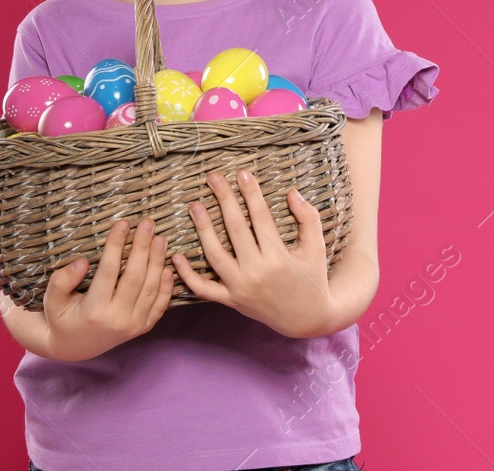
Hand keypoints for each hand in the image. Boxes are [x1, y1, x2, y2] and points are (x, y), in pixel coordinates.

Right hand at [13, 218, 173, 361]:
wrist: (74, 348)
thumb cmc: (61, 318)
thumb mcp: (52, 301)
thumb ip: (62, 280)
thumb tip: (83, 261)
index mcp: (94, 310)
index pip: (108, 271)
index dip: (116, 245)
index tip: (122, 223)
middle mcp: (117, 319)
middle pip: (135, 276)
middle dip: (143, 247)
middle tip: (147, 223)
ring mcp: (133, 325)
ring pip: (151, 288)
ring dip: (158, 261)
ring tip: (160, 238)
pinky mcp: (143, 327)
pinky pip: (160, 305)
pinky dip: (167, 285)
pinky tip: (168, 266)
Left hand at [170, 169, 337, 338]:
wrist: (306, 319)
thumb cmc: (313, 278)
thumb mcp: (316, 247)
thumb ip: (308, 218)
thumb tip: (292, 192)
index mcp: (278, 257)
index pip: (260, 218)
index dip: (251, 194)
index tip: (242, 174)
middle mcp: (256, 272)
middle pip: (235, 229)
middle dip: (223, 200)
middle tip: (213, 178)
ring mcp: (240, 288)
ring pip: (214, 255)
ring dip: (202, 229)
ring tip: (195, 205)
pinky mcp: (231, 301)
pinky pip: (203, 288)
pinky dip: (187, 274)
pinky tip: (177, 255)